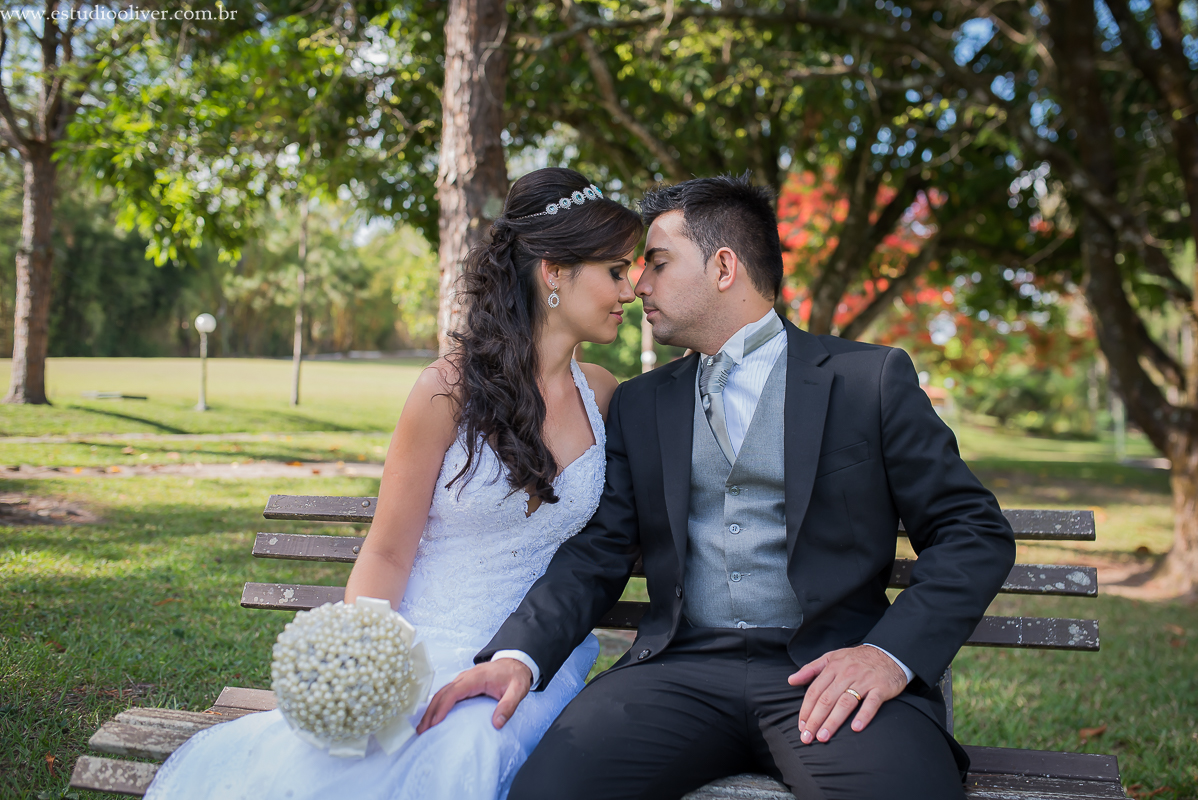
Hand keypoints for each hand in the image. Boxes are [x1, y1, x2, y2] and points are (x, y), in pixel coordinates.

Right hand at [416, 658, 531, 732]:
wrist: (516, 663)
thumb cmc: (515, 676)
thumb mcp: (518, 690)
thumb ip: (508, 706)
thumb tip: (497, 723)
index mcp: (476, 678)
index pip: (454, 692)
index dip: (442, 707)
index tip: (435, 723)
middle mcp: (465, 677)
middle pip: (442, 693)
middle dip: (431, 712)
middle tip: (422, 730)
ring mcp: (463, 680)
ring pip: (441, 693)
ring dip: (431, 709)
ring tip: (423, 727)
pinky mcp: (464, 684)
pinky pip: (446, 694)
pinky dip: (437, 705)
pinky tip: (433, 717)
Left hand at [788, 645, 907, 743]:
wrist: (889, 652)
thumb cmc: (857, 658)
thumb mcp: (832, 657)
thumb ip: (811, 669)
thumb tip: (791, 680)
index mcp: (833, 667)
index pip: (815, 690)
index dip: (806, 709)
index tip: (801, 725)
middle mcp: (847, 674)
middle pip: (827, 699)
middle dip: (815, 719)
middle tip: (807, 737)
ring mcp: (864, 681)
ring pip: (845, 702)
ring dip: (833, 721)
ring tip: (823, 737)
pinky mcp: (881, 688)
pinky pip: (871, 703)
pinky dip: (864, 715)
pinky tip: (856, 728)